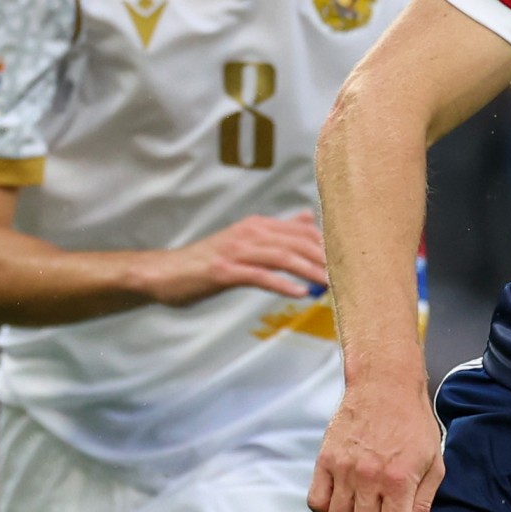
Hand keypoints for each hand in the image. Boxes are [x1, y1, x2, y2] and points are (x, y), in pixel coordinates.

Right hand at [138, 212, 329, 305]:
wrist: (166, 273)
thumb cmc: (207, 261)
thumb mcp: (244, 241)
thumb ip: (277, 231)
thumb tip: (308, 218)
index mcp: (256, 225)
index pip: (300, 230)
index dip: (324, 244)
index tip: (344, 260)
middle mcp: (248, 233)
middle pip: (295, 242)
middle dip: (322, 258)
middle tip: (343, 275)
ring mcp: (236, 251)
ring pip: (281, 257)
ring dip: (308, 271)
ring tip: (327, 285)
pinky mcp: (224, 271)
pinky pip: (259, 276)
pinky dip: (281, 284)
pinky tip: (299, 294)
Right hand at [308, 374, 442, 511]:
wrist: (384, 385)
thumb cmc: (413, 423)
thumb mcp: (433, 463)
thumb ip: (422, 503)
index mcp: (399, 479)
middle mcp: (369, 477)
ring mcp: (343, 469)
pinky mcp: (325, 460)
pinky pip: (316, 502)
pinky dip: (326, 511)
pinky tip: (341, 503)